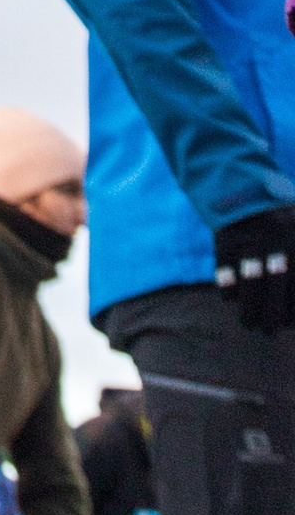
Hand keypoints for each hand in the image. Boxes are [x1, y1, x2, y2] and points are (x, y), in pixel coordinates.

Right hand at [215, 203, 294, 335]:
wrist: (242, 182)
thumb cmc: (278, 213)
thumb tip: (294, 307)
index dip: (293, 308)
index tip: (289, 323)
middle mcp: (277, 235)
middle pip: (277, 283)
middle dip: (273, 314)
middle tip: (269, 332)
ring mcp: (250, 234)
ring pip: (251, 280)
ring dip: (249, 308)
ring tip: (248, 324)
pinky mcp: (226, 234)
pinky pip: (226, 268)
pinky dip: (227, 287)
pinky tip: (230, 298)